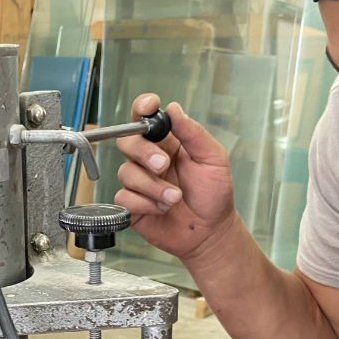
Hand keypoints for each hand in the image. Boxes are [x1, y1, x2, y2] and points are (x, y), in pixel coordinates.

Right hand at [114, 94, 238, 261]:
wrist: (210, 231)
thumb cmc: (214, 195)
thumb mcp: (213, 159)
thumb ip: (193, 133)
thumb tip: (174, 109)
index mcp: (168, 142)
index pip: (145, 118)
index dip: (142, 108)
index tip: (148, 107)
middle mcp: (149, 159)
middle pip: (128, 142)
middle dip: (144, 153)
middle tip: (164, 165)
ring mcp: (139, 181)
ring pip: (126, 172)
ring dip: (152, 186)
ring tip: (174, 198)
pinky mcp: (132, 204)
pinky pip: (124, 197)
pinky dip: (145, 204)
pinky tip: (162, 209)